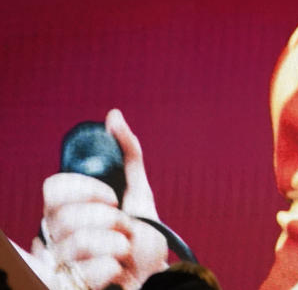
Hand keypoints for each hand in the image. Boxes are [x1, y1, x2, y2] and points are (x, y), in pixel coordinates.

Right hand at [30, 110, 167, 289]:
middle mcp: (53, 235)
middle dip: (108, 218)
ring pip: (80, 242)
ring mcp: (59, 263)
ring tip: (123, 248)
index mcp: (65, 209)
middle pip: (64, 215)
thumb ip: (128, 152)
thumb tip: (113, 115)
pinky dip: (115, 267)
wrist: (152, 273)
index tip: (112, 198)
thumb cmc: (141, 232)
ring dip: (116, 243)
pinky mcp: (70, 285)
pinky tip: (117, 269)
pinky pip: (92, 271)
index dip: (86, 190)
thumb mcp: (139, 189)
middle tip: (123, 225)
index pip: (53, 188)